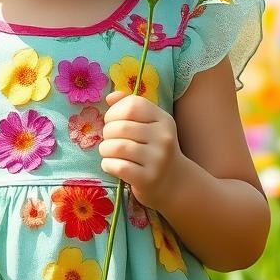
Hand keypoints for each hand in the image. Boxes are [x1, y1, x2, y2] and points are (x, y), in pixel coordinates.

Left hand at [98, 90, 185, 210]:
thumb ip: (129, 106)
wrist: (173, 182)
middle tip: (109, 140)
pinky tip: (111, 165)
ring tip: (108, 152)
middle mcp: (164, 137)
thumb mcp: (149, 124)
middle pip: (121, 127)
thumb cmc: (153, 148)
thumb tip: (110, 97)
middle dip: (107, 132)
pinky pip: (118, 166)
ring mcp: (158, 159)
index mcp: (163, 119)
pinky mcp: (148, 178)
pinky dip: (108, 164)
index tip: (112, 121)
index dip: (115, 111)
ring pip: (117, 147)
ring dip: (105, 149)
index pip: (132, 105)